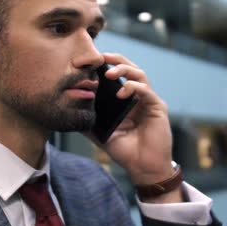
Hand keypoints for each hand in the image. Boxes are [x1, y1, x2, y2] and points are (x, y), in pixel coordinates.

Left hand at [85, 53, 174, 186]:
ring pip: (139, 74)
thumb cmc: (125, 151)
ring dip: (124, 70)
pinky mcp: (157, 107)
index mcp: (126, 100)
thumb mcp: (101, 133)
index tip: (92, 61)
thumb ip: (89, 121)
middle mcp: (138, 96)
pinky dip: (133, 87)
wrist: (143, 167)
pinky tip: (122, 91)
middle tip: (101, 57)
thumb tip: (69, 113)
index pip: (118, 75)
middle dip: (116, 60)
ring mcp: (149, 100)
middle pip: (130, 68)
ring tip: (110, 73)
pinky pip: (146, 91)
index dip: (107, 65)